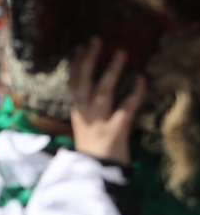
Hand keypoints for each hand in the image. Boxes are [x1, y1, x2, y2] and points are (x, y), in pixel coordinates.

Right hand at [69, 38, 144, 164]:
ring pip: (102, 92)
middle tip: (95, 40)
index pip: (72, 84)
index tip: (79, 46)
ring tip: (120, 53)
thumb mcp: (84, 126)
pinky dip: (135, 93)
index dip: (75, 64)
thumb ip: (86, 108)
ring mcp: (99, 121)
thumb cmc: (92, 150)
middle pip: (82, 83)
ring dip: (111, 71)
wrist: (96, 174)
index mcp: (77, 111)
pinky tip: (142, 79)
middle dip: (88, 61)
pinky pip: (126, 109)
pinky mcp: (115, 130)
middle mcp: (84, 113)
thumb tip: (92, 88)